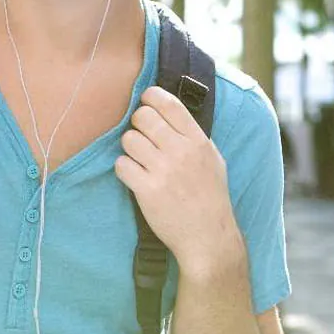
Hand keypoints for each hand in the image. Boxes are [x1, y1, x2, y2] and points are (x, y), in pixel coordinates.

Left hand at [115, 86, 242, 273]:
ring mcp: (164, 171)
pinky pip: (121, 164)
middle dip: (137, 124)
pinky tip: (136, 177)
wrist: (208, 236)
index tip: (146, 103)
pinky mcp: (147, 189)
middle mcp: (181, 152)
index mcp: (198, 141)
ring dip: (130, 149)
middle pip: (142, 117)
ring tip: (141, 161)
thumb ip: (191, 135)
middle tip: (142, 138)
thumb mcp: (212, 159)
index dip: (151, 97)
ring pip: (128, 139)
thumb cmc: (210, 196)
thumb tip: (167, 110)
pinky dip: (124, 170)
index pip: (169, 103)